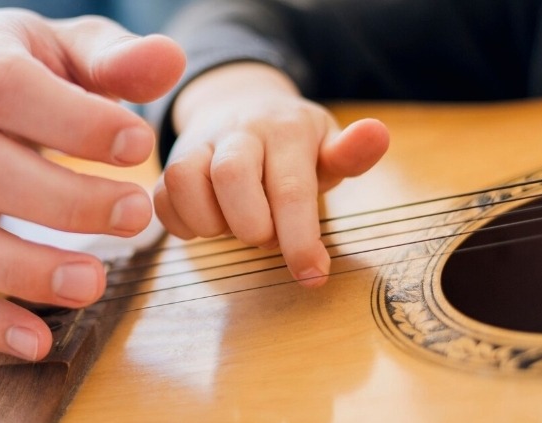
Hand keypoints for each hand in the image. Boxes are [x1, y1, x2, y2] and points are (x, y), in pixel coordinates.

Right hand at [0, 9, 184, 360]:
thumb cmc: (30, 70)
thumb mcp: (72, 48)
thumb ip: (117, 57)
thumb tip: (170, 60)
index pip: (6, 87)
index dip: (72, 121)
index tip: (140, 145)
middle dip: (60, 201)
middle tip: (136, 217)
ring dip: (17, 268)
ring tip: (91, 286)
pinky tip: (39, 341)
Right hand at [154, 62, 387, 285]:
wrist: (243, 107)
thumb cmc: (294, 145)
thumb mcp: (328, 146)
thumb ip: (351, 154)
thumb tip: (378, 133)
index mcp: (286, 128)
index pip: (291, 187)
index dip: (299, 239)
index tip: (312, 276)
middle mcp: (239, 129)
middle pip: (232, 176)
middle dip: (251, 225)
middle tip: (266, 237)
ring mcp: (200, 142)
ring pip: (185, 180)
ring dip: (211, 222)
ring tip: (234, 227)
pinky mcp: (172, 159)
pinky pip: (162, 195)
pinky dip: (182, 222)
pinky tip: (208, 225)